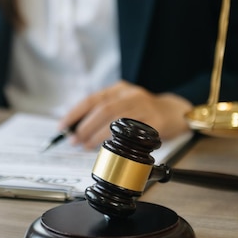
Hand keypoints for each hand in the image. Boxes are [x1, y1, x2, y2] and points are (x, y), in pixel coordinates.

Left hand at [59, 80, 192, 148]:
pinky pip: (132, 132)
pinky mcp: (155, 121)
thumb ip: (102, 114)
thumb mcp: (122, 105)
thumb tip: (76, 130)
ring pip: (116, 120)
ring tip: (87, 145)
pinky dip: (118, 139)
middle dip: (85, 126)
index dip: (74, 113)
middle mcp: (130, 95)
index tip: (62, 127)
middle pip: (103, 109)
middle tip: (75, 140)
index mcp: (118, 90)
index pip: (91, 99)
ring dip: (98, 134)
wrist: (174, 112)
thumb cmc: (143, 112)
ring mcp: (144, 106)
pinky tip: (110, 146)